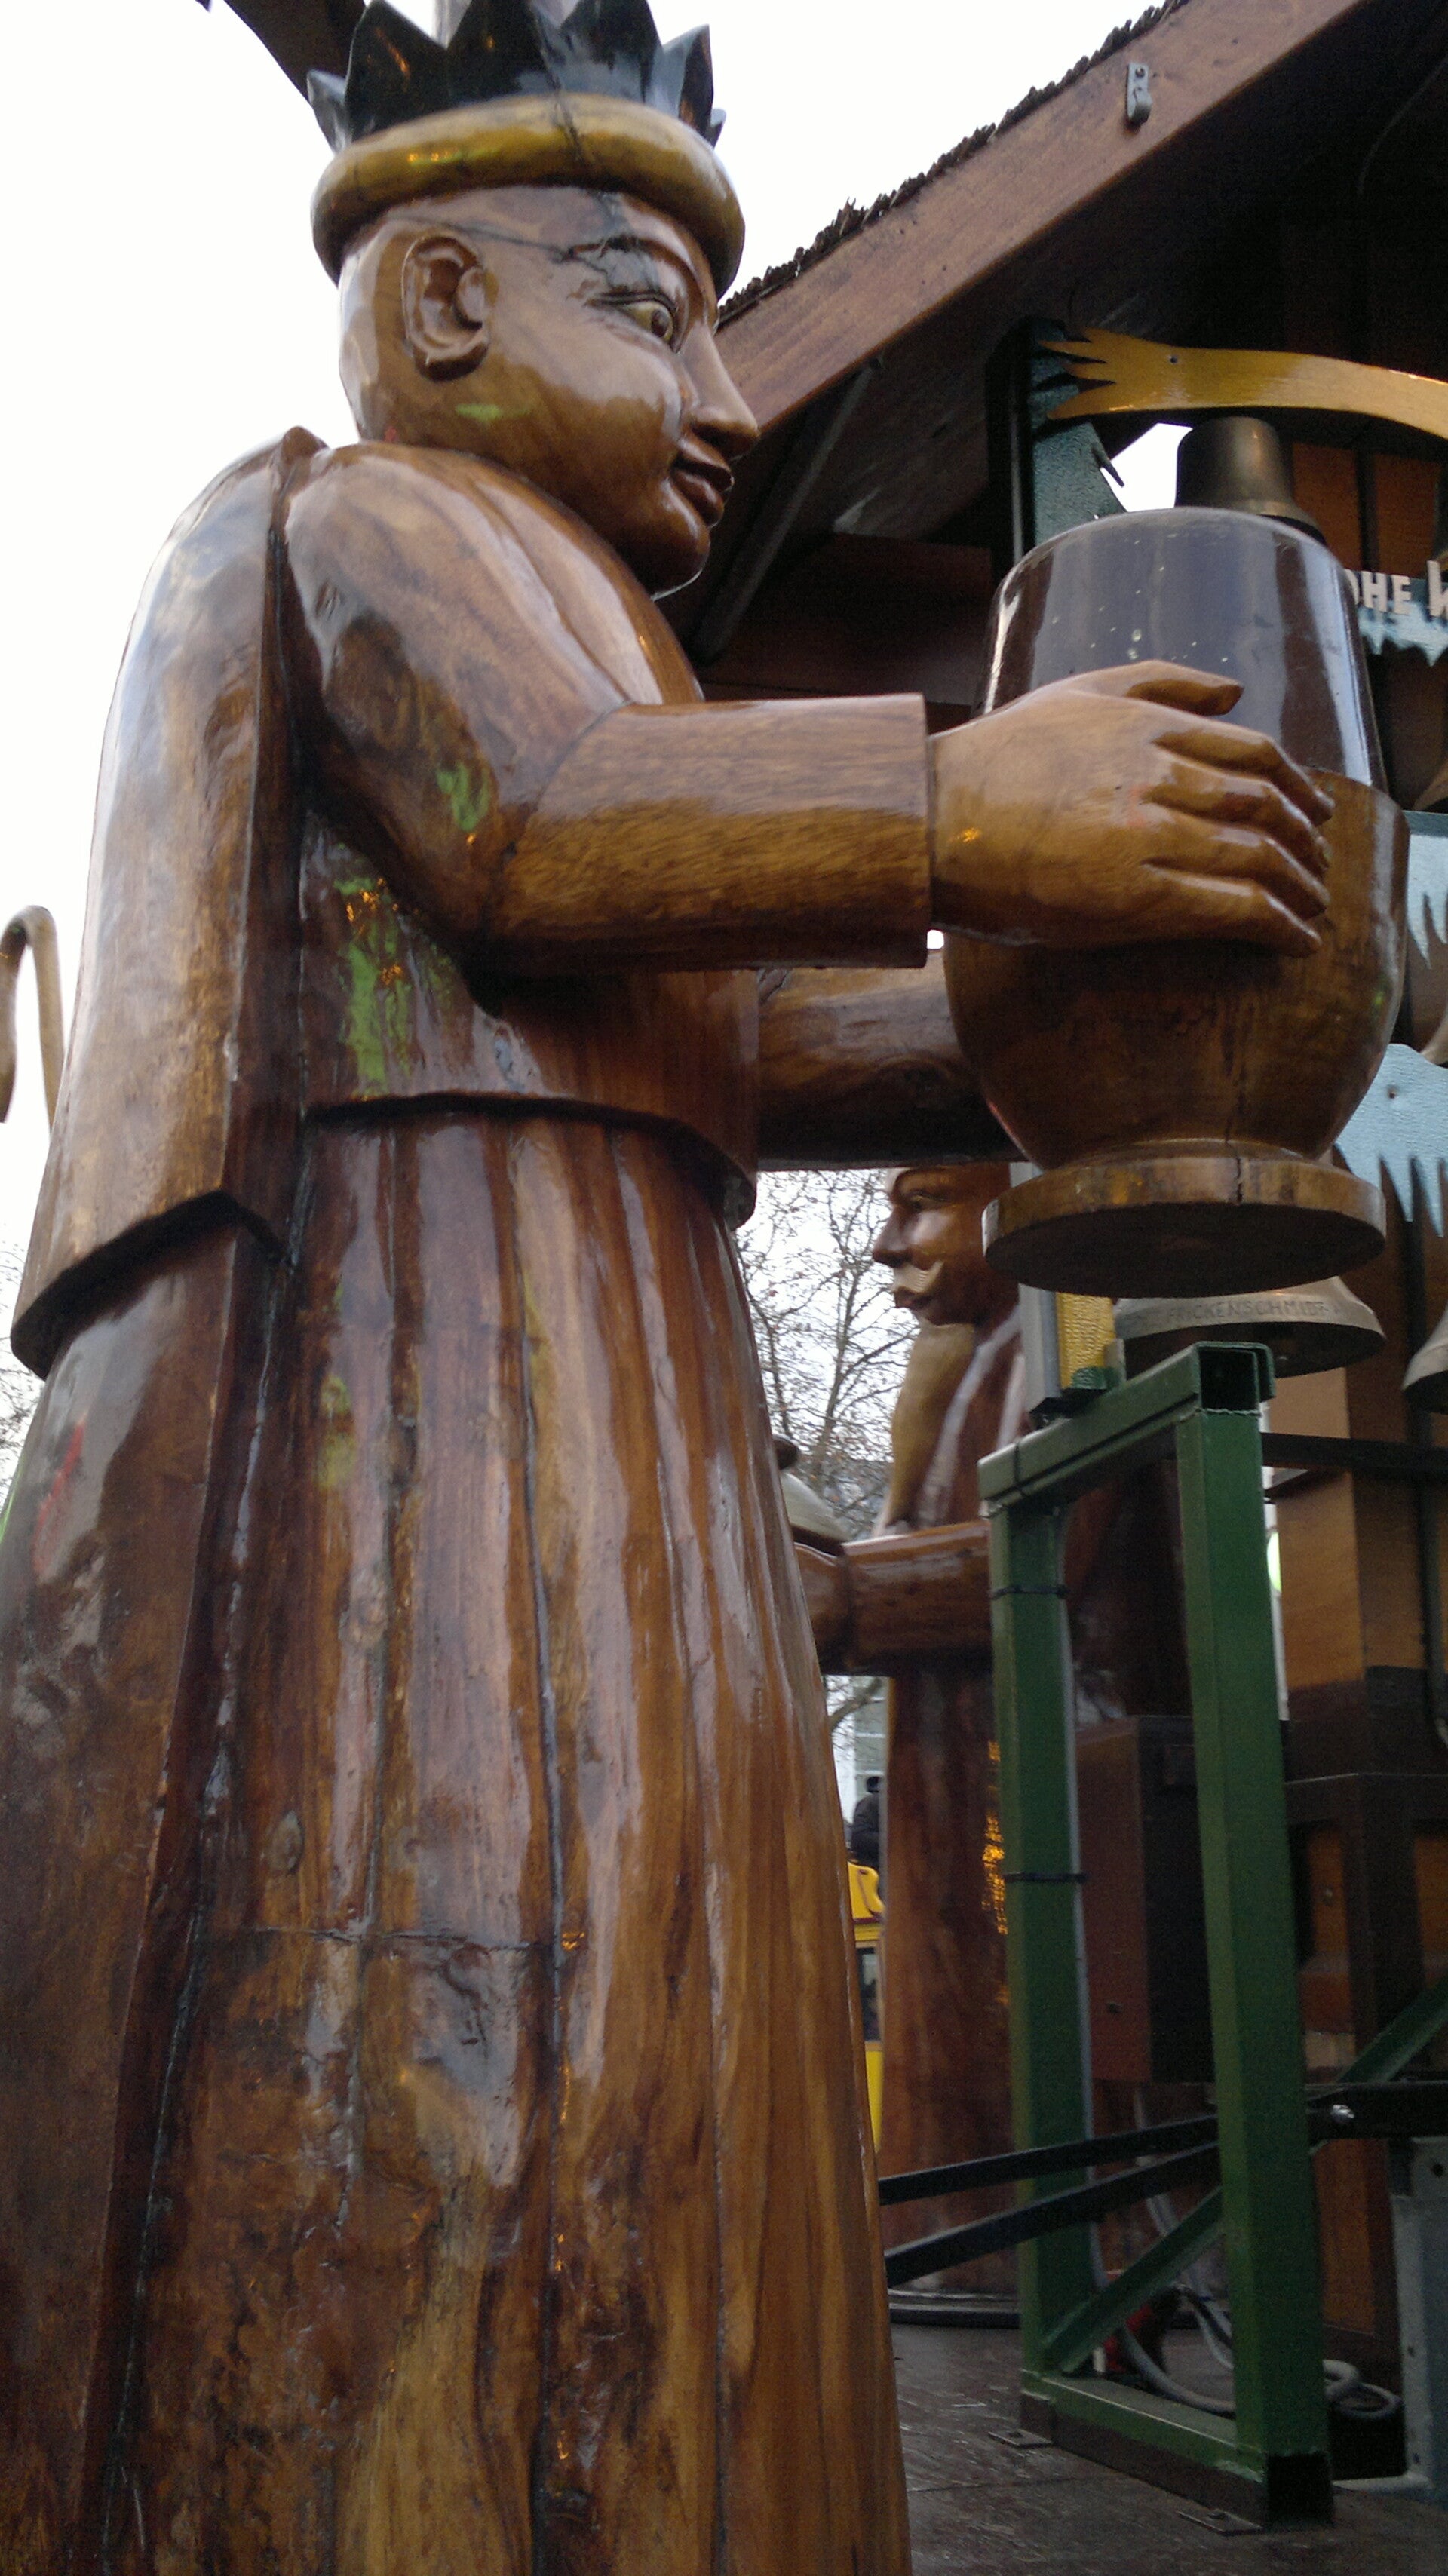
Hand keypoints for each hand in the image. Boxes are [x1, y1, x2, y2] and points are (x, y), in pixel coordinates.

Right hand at [930, 663, 1333, 954]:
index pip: (1253, 753)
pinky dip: (1277, 924)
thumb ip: (1161, 681)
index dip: (1297, 785)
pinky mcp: (1135, 897)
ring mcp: (1148, 836)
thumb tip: (1236, 691)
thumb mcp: (1076, 693)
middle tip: (1320, 866)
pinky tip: (1294, 941)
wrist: (930, 821)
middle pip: (1265, 804)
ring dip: (1300, 887)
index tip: (1313, 811)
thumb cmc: (993, 761)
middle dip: (1306, 840)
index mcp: (1148, 725)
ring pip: (1258, 856)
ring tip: (1313, 909)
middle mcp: (1157, 775)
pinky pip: (1232, 908)